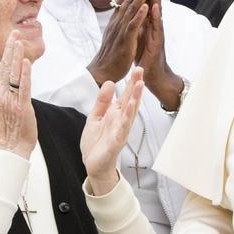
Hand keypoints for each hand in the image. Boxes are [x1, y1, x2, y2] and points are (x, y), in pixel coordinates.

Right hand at [0, 32, 36, 158]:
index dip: (8, 51)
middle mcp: (4, 93)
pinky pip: (23, 87)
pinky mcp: (22, 106)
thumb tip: (2, 65)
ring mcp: (12, 99)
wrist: (13, 147)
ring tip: (19, 41)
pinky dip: (25, 74)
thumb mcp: (6, 101)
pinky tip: (26, 62)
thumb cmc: (13, 125)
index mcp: (0, 92)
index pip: (4, 67)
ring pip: (13, 74)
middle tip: (15, 32)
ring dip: (16, 56)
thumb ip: (5, 83)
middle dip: (11, 48)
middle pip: (6, 67)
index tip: (12, 37)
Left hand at [80, 67, 143, 194]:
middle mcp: (120, 121)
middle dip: (135, 86)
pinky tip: (129, 110)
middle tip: (141, 71)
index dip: (131, 83)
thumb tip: (109, 83)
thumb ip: (102, 101)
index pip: (125, 96)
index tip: (137, 69)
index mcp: (115, 114)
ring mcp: (120, 131)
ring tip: (139, 86)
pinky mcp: (115, 142)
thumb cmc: (96, 143)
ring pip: (129, 113)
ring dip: (135, 100)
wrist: (93, 165)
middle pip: (130, 101)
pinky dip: (126, 120)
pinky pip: (122, 130)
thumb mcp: (95, 117)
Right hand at [87, 0, 151, 85]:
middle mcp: (118, 20)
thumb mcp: (116, 33)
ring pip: (132, 7)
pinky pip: (133, 26)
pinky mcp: (125, 40)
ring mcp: (121, 29)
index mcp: (117, 18)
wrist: (103, 71)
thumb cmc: (111, 54)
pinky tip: (145, 6)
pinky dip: (139, 15)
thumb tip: (120, 8)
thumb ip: (119, 20)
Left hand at [136, 0, 183, 107]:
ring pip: (156, 11)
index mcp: (147, 22)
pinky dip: (154, 17)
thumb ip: (138, 22)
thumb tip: (134, 10)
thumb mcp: (139, 35)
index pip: (145, 0)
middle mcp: (153, 25)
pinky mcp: (156, 43)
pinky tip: (153, 7)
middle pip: (152, 0)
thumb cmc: (145, 56)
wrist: (153, 76)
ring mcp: (156, 33)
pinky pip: (155, 28)